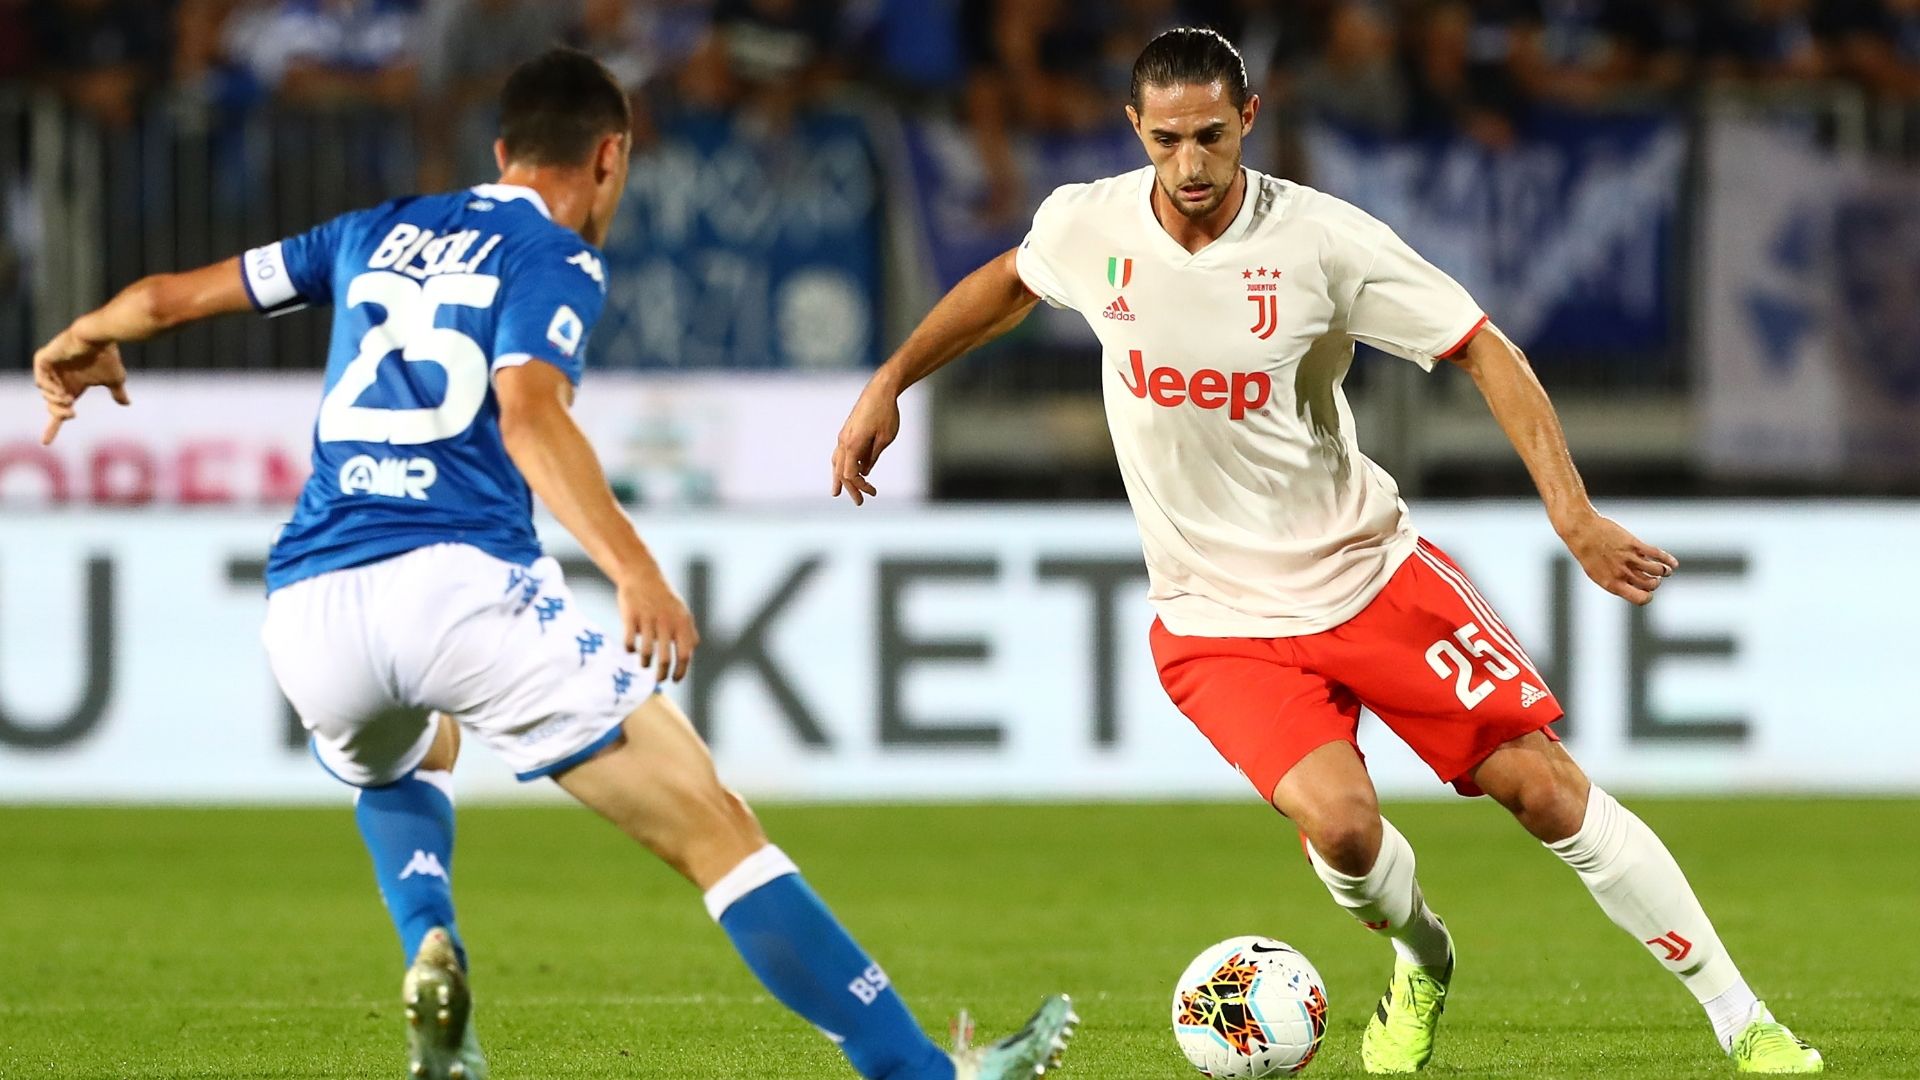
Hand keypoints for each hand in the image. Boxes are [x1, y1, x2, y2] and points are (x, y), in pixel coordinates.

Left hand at [33, 328, 129, 444]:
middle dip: (59, 413)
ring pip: (45, 393)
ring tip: (68, 398)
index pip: (58, 412)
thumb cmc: (107, 357)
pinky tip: (61, 390)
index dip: (53, 427)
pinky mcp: (44, 359)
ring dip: (56, 400)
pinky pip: (40, 379)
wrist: (100, 338)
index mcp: (71, 388)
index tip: (46, 443)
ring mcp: (50, 370)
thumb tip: (127, 403)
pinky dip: (49, 388)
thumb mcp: (115, 379)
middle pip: (52, 406)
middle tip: (71, 414)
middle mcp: (59, 381)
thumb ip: (118, 392)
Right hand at [617, 570, 698, 683]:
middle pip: (666, 658)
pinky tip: (631, 650)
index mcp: (681, 623)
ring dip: (645, 663)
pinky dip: (629, 650)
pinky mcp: (630, 617)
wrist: (642, 575)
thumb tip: (693, 649)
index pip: (685, 654)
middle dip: (662, 674)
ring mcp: (648, 619)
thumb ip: (688, 630)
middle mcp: (666, 622)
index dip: (681, 671)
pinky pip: (629, 642)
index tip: (675, 680)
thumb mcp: (681, 611)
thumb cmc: (664, 597)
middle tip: (659, 679)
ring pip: (647, 653)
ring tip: (645, 664)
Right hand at [831, 380, 900, 505]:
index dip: (860, 486)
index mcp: (852, 445)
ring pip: (836, 462)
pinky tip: (844, 470)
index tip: (873, 492)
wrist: (880, 390)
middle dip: (850, 488)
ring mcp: (843, 435)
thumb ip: (873, 457)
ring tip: (837, 491)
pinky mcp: (847, 431)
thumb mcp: (885, 439)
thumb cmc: (886, 413)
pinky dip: (841, 465)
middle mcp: (843, 441)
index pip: (850, 475)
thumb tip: (864, 471)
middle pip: (841, 472)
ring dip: (839, 478)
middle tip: (859, 503)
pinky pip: (840, 453)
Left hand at [1559, 513, 1677, 604]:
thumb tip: (1635, 583)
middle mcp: (1622, 573)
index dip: (1648, 597)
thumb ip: (1616, 579)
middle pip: (1650, 585)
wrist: (1581, 531)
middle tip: (1654, 578)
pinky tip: (1673, 564)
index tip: (1647, 591)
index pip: (1640, 599)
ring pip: (1657, 571)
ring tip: (1663, 570)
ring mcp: (1629, 559)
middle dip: (1655, 583)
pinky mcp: (1634, 544)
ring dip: (1664, 572)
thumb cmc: (1587, 552)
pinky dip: (1668, 560)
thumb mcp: (1597, 573)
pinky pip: (1657, 555)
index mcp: (1612, 584)